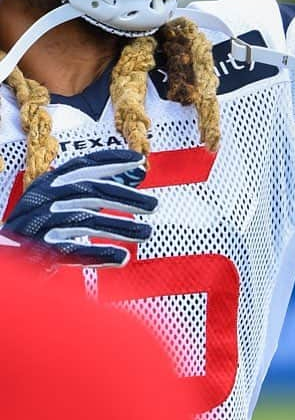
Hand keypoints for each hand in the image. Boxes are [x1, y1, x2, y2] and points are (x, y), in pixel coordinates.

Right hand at [1, 149, 157, 267]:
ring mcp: (40, 224)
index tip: (140, 161)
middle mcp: (45, 198)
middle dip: (126, 197)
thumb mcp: (63, 197)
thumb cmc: (39, 222)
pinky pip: (72, 251)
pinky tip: (122, 258)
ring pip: (86, 221)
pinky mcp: (38, 250)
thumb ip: (97, 185)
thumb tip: (138, 172)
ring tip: (147, 233)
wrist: (4, 252)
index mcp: (50, 182)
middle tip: (154, 205)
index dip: (112, 160)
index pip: (83, 165)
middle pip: (91, 192)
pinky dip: (99, 254)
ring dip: (120, 227)